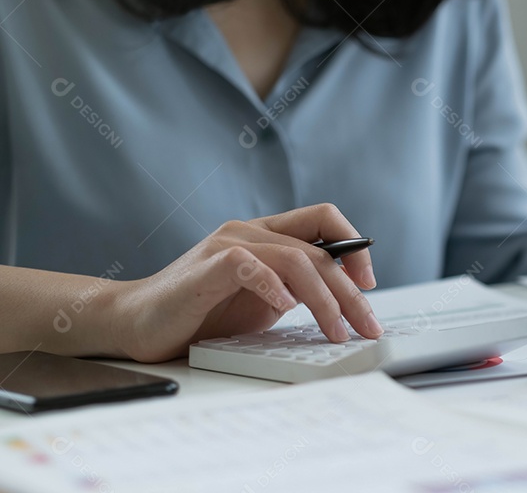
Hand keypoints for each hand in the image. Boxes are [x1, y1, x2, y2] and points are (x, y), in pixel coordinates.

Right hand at [112, 204, 380, 362]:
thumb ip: (298, 289)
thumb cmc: (200, 313)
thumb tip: (346, 302)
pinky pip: (249, 265)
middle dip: (351, 292)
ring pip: (295, 260)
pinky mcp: (207, 267)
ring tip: (336, 331)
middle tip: (367, 325)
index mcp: (268, 234)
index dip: (355, 247)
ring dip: (325, 300)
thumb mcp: (263, 299)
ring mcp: (228, 244)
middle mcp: (250, 231)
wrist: (135, 322)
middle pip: (318, 250)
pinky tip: (285, 308)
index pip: (324, 218)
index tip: (369, 285)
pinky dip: (273, 286)